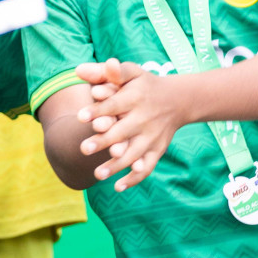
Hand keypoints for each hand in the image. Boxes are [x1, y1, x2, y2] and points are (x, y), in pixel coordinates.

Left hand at [74, 59, 188, 190]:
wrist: (179, 100)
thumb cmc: (144, 85)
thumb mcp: (131, 72)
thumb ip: (106, 72)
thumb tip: (77, 70)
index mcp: (135, 98)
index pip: (114, 105)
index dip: (98, 111)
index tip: (80, 116)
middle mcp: (144, 119)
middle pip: (122, 132)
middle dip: (103, 141)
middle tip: (83, 149)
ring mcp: (152, 137)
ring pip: (134, 154)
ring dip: (116, 166)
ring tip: (97, 174)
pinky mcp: (157, 150)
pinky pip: (147, 167)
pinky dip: (135, 179)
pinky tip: (118, 187)